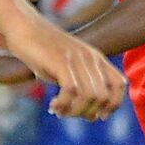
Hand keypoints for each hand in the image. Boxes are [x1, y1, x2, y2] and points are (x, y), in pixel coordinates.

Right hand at [6, 23, 125, 119]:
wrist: (24, 28)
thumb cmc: (45, 53)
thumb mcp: (69, 70)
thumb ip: (84, 89)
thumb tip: (94, 116)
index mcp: (97, 58)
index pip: (120, 84)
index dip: (113, 104)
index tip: (98, 116)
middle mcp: (90, 57)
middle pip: (102, 97)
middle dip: (86, 113)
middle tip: (67, 113)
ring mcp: (76, 58)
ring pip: (88, 96)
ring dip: (73, 111)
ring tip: (59, 111)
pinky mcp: (60, 60)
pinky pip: (71, 90)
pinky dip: (63, 104)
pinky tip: (53, 105)